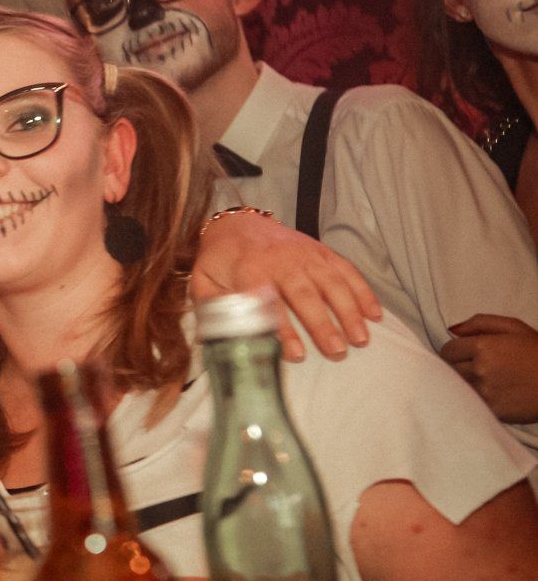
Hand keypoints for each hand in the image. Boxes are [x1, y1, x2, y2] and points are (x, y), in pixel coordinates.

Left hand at [190, 211, 380, 360]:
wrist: (239, 225)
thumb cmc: (221, 261)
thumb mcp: (203, 280)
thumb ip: (210, 306)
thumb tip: (213, 337)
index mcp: (250, 271)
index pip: (268, 304)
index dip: (283, 330)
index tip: (296, 355)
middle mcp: (282, 261)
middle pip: (307, 295)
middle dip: (323, 324)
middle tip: (337, 352)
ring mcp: (306, 255)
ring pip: (332, 283)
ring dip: (349, 311)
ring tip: (361, 339)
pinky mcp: (322, 252)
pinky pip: (347, 271)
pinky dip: (363, 291)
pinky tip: (375, 314)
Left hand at [441, 314, 537, 422]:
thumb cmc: (537, 351)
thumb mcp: (514, 327)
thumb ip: (480, 323)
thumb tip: (451, 329)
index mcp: (483, 346)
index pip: (447, 351)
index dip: (454, 353)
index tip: (464, 356)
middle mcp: (480, 369)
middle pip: (449, 370)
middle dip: (457, 368)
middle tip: (475, 369)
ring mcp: (485, 391)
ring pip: (456, 387)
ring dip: (464, 384)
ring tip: (484, 382)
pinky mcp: (491, 409)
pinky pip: (470, 403)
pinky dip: (474, 399)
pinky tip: (489, 394)